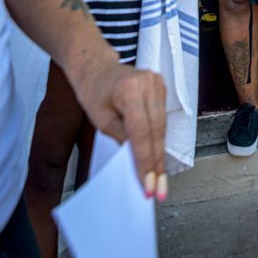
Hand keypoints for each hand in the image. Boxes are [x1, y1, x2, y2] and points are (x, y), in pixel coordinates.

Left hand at [76, 61, 167, 199]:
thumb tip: (137, 162)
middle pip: (157, 131)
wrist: (96, 67)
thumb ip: (121, 138)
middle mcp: (149, 84)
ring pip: (163, 127)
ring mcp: (158, 83)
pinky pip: (162, 118)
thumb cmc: (94, 91)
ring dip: (160, 154)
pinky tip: (157, 158)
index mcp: (130, 90)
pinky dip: (159, 139)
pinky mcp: (161, 87)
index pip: (142, 133)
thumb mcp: (100, 119)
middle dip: (157, 164)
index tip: (147, 186)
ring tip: (159, 180)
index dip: (146, 162)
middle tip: (158, 190)